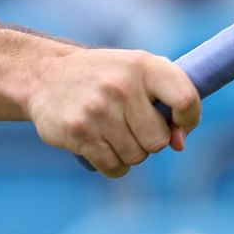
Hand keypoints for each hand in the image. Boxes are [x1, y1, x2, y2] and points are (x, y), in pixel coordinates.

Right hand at [27, 49, 200, 177]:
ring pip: (137, 157)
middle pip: (159, 140)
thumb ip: (167, 99)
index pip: (186, 99)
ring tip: (111, 131)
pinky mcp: (79, 132)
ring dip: (129, 152)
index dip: (189, 119)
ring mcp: (99, 110)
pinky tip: (100, 145)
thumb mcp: (135, 71)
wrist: (44, 76)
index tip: (177, 124)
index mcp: (142, 65)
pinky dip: (112, 164)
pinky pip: (114, 168)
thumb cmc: (103, 77)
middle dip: (149, 140)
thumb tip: (180, 144)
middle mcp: (122, 85)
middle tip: (129, 124)